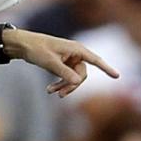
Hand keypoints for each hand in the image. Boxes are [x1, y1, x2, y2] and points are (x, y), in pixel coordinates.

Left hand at [3, 29, 119, 96]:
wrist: (23, 45)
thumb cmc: (37, 50)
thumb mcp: (50, 62)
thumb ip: (64, 73)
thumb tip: (77, 82)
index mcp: (76, 49)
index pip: (95, 60)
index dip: (106, 68)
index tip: (117, 76)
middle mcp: (76, 53)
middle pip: (82, 74)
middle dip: (72, 85)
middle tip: (60, 95)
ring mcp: (70, 59)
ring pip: (74, 77)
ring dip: (64, 86)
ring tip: (51, 92)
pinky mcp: (63, 64)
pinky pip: (67, 76)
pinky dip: (60, 83)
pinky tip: (50, 90)